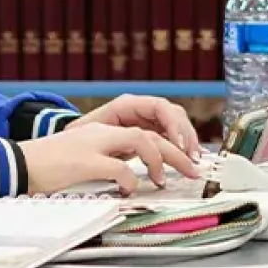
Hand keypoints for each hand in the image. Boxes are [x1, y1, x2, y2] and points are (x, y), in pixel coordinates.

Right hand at [19, 123, 200, 196]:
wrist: (19, 163)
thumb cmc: (47, 167)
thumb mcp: (82, 159)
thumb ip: (106, 161)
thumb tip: (129, 177)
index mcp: (102, 132)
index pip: (144, 131)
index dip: (167, 146)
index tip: (183, 163)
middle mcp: (101, 134)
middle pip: (150, 135)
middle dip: (176, 153)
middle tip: (193, 171)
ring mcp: (94, 145)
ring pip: (141, 141)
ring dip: (159, 161)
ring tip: (164, 180)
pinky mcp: (85, 161)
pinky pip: (119, 167)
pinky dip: (130, 179)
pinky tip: (130, 189)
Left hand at [66, 94, 200, 159]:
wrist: (74, 143)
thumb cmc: (79, 137)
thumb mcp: (89, 136)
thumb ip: (107, 138)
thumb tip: (122, 145)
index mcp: (127, 105)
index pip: (159, 107)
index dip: (173, 124)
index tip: (178, 145)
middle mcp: (141, 110)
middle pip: (174, 115)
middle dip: (186, 136)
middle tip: (191, 158)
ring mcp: (147, 121)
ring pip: (177, 126)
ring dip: (188, 143)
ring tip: (192, 161)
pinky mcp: (151, 134)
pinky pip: (173, 138)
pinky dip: (183, 149)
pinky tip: (189, 160)